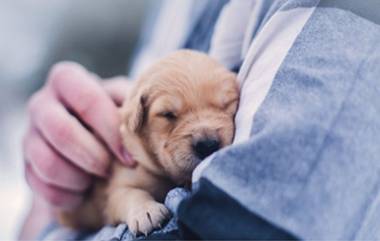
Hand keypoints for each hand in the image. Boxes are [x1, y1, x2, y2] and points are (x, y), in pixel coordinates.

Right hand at [23, 62, 134, 208]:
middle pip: (62, 131)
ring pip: (47, 162)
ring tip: (98, 181)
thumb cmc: (111, 116)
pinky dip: (67, 195)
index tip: (130, 157)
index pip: (88, 101)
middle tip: (110, 170)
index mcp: (67, 79)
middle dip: (93, 157)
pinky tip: (84, 193)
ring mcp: (30, 134)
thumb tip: (156, 114)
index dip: (111, 131)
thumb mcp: (123, 102)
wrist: (86, 138)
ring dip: (79, 178)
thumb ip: (132, 104)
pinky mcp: (26, 164)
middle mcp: (42, 103)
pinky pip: (41, 186)